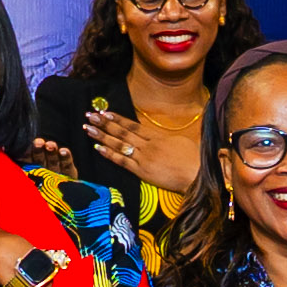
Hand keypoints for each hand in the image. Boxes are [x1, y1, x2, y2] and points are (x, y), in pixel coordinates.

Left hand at [83, 101, 200, 196]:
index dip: (118, 118)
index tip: (105, 112)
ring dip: (102, 135)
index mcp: (158, 136)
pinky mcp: (142, 171)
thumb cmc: (194, 160)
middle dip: (105, 123)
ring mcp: (144, 157)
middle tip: (90, 115)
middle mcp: (148, 144)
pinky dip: (109, 154)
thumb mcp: (182, 143)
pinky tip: (98, 147)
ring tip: (88, 128)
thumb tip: (161, 138)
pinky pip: (122, 161)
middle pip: (123, 132)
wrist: (198, 175)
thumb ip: (168, 139)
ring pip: (119, 144)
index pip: (133, 125)